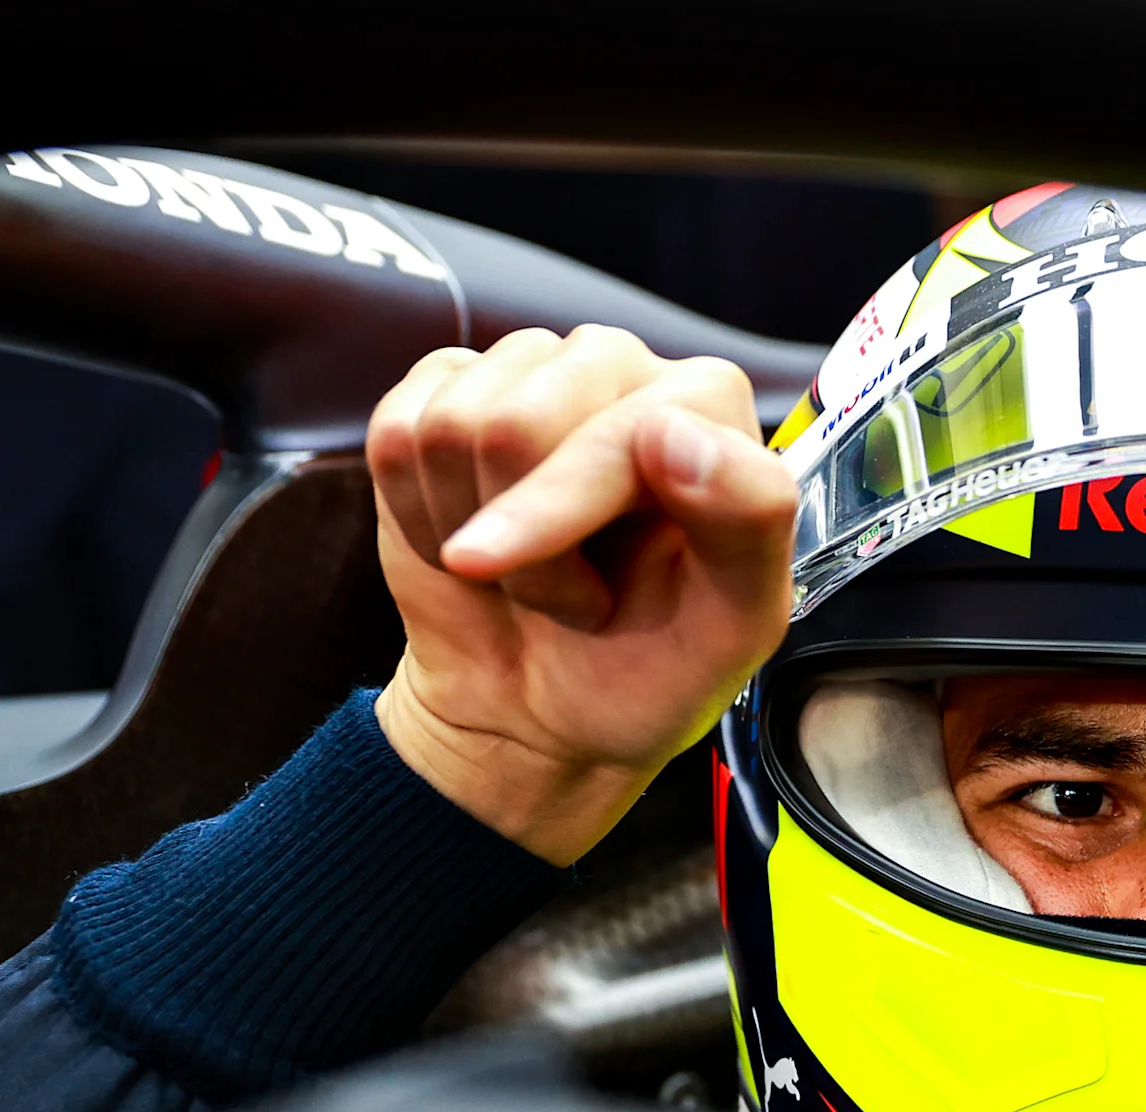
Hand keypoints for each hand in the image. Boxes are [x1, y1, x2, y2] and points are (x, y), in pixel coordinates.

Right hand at [366, 326, 797, 864]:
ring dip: (471, 535)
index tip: (580, 609)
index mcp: (706, 409)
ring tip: (521, 572)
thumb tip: (672, 427)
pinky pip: (396, 432)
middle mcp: (618, 368)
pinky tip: (466, 543)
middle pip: (514, 424)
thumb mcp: (736, 625)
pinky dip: (415, 513)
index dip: (568, 523)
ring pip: (448, 428)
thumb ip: (749, 519)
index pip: (618, 431)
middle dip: (526, 546)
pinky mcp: (446, 389)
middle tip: (567, 597)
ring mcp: (527, 370)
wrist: (544, 709)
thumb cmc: (654, 667)